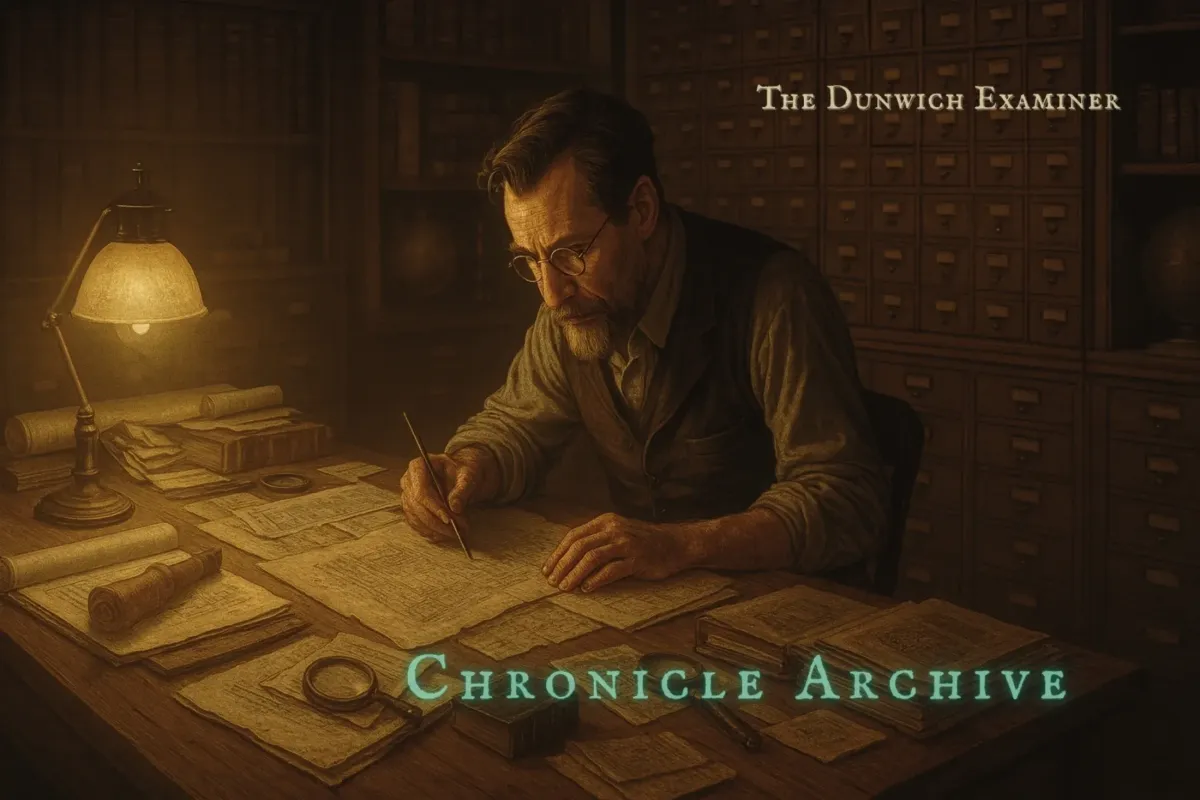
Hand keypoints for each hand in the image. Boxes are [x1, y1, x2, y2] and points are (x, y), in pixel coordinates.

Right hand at [398, 449, 484, 541]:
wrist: (460, 475)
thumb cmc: (462, 471)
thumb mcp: (467, 476)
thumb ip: (462, 489)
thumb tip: (455, 507)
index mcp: (418, 466)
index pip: (421, 492)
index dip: (434, 508)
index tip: (449, 520)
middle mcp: (408, 481)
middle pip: (417, 507)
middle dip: (437, 522)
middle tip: (459, 530)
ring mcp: (407, 496)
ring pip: (417, 519)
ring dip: (436, 530)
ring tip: (457, 533)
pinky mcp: (411, 510)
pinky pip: (417, 525)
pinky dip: (432, 533)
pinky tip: (446, 535)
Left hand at [542, 513, 694, 592]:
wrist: (676, 543)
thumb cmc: (643, 542)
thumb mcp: (618, 533)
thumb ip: (597, 540)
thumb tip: (568, 559)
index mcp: (606, 521)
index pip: (574, 535)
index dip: (558, 553)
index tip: (548, 570)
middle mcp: (614, 529)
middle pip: (580, 546)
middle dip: (563, 565)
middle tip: (553, 582)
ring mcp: (626, 544)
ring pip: (592, 557)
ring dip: (575, 574)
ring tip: (566, 587)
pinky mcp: (637, 559)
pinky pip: (611, 570)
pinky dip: (596, 580)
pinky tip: (587, 589)